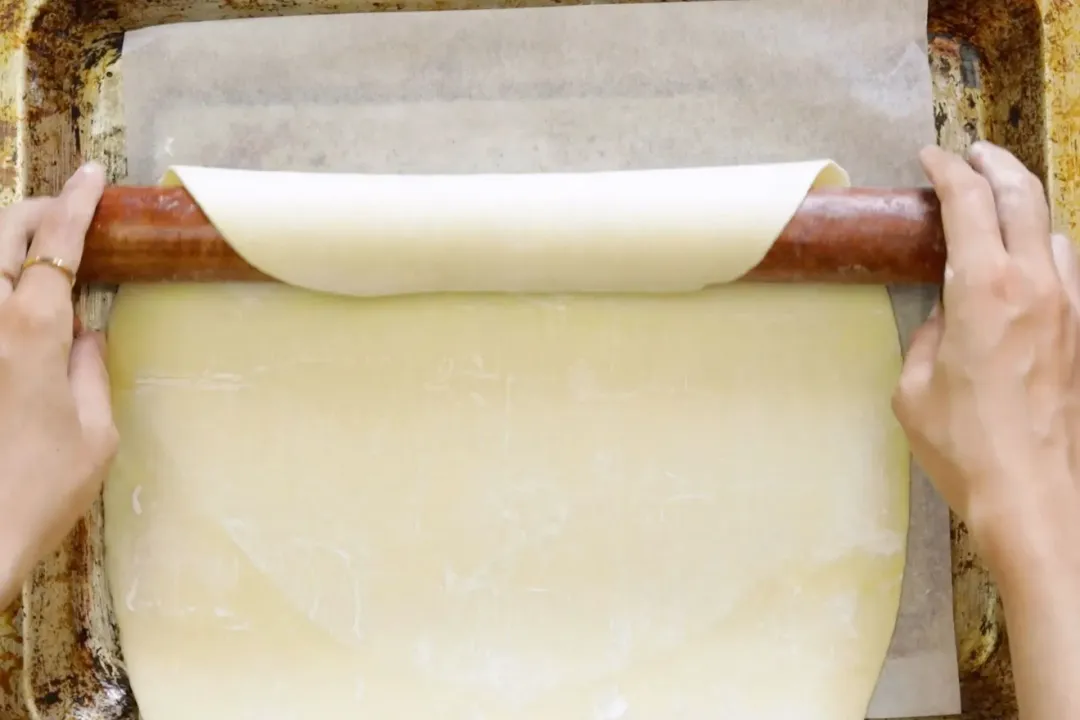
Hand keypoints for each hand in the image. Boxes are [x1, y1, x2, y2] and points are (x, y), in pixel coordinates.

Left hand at [0, 163, 116, 608]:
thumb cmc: (40, 492)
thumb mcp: (95, 435)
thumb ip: (90, 370)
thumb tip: (86, 330)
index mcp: (32, 332)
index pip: (56, 244)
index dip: (76, 201)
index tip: (91, 174)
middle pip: (0, 232)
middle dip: (33, 208)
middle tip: (61, 212)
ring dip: (3, 242)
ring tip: (29, 251)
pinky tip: (9, 298)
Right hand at [892, 142, 1079, 573]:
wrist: (1033, 495)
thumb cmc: (964, 445)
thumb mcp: (913, 387)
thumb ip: (929, 336)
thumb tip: (946, 319)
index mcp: (984, 290)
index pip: (969, 203)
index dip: (947, 171)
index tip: (931, 158)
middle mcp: (1036, 285)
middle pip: (1023, 196)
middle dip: (995, 165)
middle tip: (973, 155)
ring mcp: (1070, 307)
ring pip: (1055, 229)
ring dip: (1027, 205)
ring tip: (1002, 204)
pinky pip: (1070, 269)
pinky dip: (1047, 247)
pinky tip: (1032, 259)